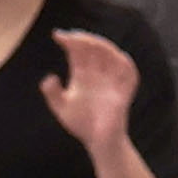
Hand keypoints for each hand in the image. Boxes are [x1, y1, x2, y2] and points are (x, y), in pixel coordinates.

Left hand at [42, 28, 138, 158]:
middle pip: (93, 47)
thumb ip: (52, 93)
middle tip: (72, 37)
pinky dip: (124, 62)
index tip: (57, 35)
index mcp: (82, 72)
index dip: (69, 40)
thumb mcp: (61, 107)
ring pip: (111, 54)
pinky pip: (128, 71)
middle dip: (84, 39)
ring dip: (102, 46)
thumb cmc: (81, 124)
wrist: (99, 141)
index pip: (76, 50)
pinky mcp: (124, 89)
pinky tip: (117, 55)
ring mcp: (111, 79)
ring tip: (90, 43)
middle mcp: (97, 72)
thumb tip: (49, 78)